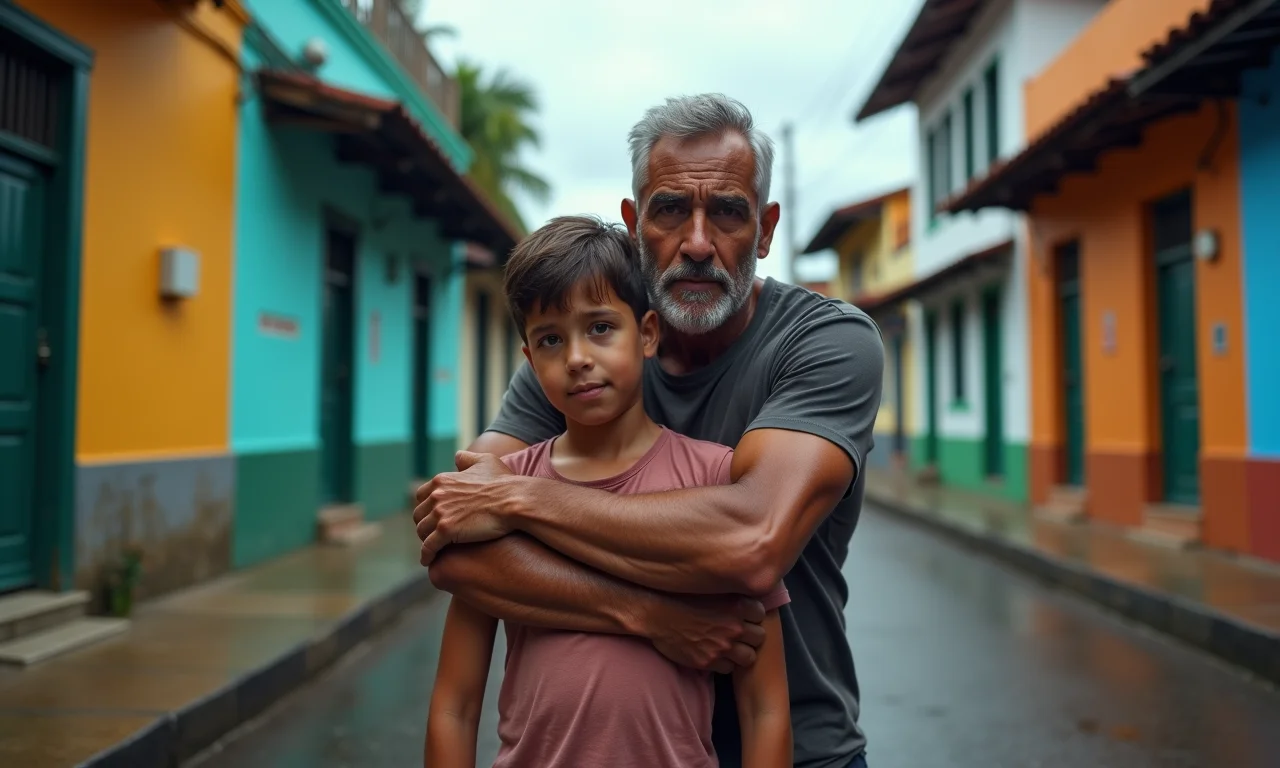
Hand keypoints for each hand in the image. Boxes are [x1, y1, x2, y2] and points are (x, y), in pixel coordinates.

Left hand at [414, 451, 520, 565]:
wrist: (514, 501)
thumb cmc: (504, 483)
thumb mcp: (485, 461)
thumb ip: (468, 458)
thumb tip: (457, 456)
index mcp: (442, 480)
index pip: (421, 496)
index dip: (427, 508)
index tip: (433, 517)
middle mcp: (436, 495)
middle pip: (419, 515)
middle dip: (425, 525)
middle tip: (433, 535)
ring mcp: (440, 513)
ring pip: (422, 532)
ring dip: (425, 540)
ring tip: (433, 549)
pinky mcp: (446, 531)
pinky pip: (428, 547)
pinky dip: (426, 555)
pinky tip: (428, 561)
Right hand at [647, 594, 766, 674]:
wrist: (658, 615)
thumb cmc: (682, 598)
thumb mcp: (712, 589)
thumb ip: (733, 595)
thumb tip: (747, 595)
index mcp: (737, 605)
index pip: (761, 614)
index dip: (753, 616)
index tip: (745, 616)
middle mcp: (734, 627)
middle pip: (759, 637)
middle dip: (751, 636)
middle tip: (740, 634)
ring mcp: (723, 647)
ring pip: (748, 657)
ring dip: (741, 653)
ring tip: (730, 648)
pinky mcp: (709, 662)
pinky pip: (729, 669)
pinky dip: (724, 664)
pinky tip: (715, 655)